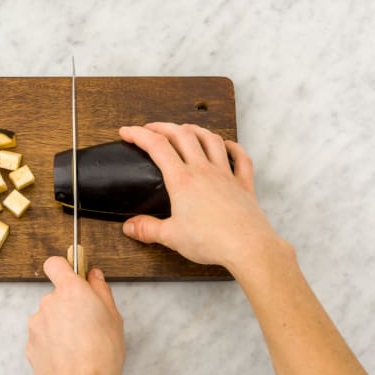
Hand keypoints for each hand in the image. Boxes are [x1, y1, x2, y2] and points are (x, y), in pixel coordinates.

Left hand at [27, 257, 124, 374]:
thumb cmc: (102, 355)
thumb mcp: (113, 318)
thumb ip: (101, 290)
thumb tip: (94, 275)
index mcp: (71, 291)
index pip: (55, 263)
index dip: (63, 267)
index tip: (72, 274)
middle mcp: (49, 302)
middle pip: (56, 295)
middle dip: (68, 306)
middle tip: (86, 325)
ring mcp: (36, 324)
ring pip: (49, 317)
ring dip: (59, 326)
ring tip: (78, 346)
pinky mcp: (29, 344)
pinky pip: (42, 336)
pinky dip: (52, 343)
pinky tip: (67, 356)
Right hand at [119, 123, 286, 275]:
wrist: (247, 246)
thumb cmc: (212, 241)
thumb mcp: (171, 237)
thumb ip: (148, 229)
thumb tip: (129, 227)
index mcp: (182, 180)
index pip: (157, 147)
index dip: (139, 134)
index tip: (127, 131)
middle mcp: (204, 171)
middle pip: (182, 135)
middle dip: (163, 127)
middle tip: (151, 128)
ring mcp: (226, 175)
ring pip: (211, 140)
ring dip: (195, 130)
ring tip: (185, 129)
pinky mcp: (243, 185)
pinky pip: (241, 158)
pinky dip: (233, 147)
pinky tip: (227, 145)